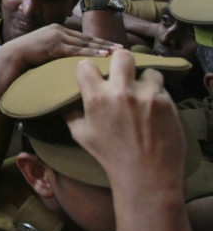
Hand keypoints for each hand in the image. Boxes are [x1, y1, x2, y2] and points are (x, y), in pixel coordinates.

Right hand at [0, 23, 121, 69]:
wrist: (12, 55)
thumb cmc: (26, 55)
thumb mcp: (43, 48)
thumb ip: (55, 49)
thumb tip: (65, 58)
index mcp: (57, 29)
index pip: (82, 36)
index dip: (98, 41)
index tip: (111, 47)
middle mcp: (59, 29)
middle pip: (87, 38)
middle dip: (106, 43)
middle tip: (122, 48)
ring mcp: (58, 36)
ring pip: (86, 43)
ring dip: (103, 48)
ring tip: (118, 52)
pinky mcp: (55, 45)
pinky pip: (78, 50)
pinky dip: (92, 52)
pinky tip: (104, 55)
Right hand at [64, 50, 185, 189]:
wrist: (146, 175)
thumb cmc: (111, 156)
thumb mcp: (82, 136)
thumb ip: (71, 115)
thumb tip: (63, 103)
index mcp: (96, 98)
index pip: (86, 65)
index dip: (89, 69)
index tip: (93, 75)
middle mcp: (120, 92)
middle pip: (122, 55)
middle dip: (122, 62)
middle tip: (123, 73)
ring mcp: (146, 95)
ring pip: (148, 71)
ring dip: (145, 81)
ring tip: (143, 95)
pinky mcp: (166, 102)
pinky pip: (162, 88)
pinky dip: (158, 96)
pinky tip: (153, 110)